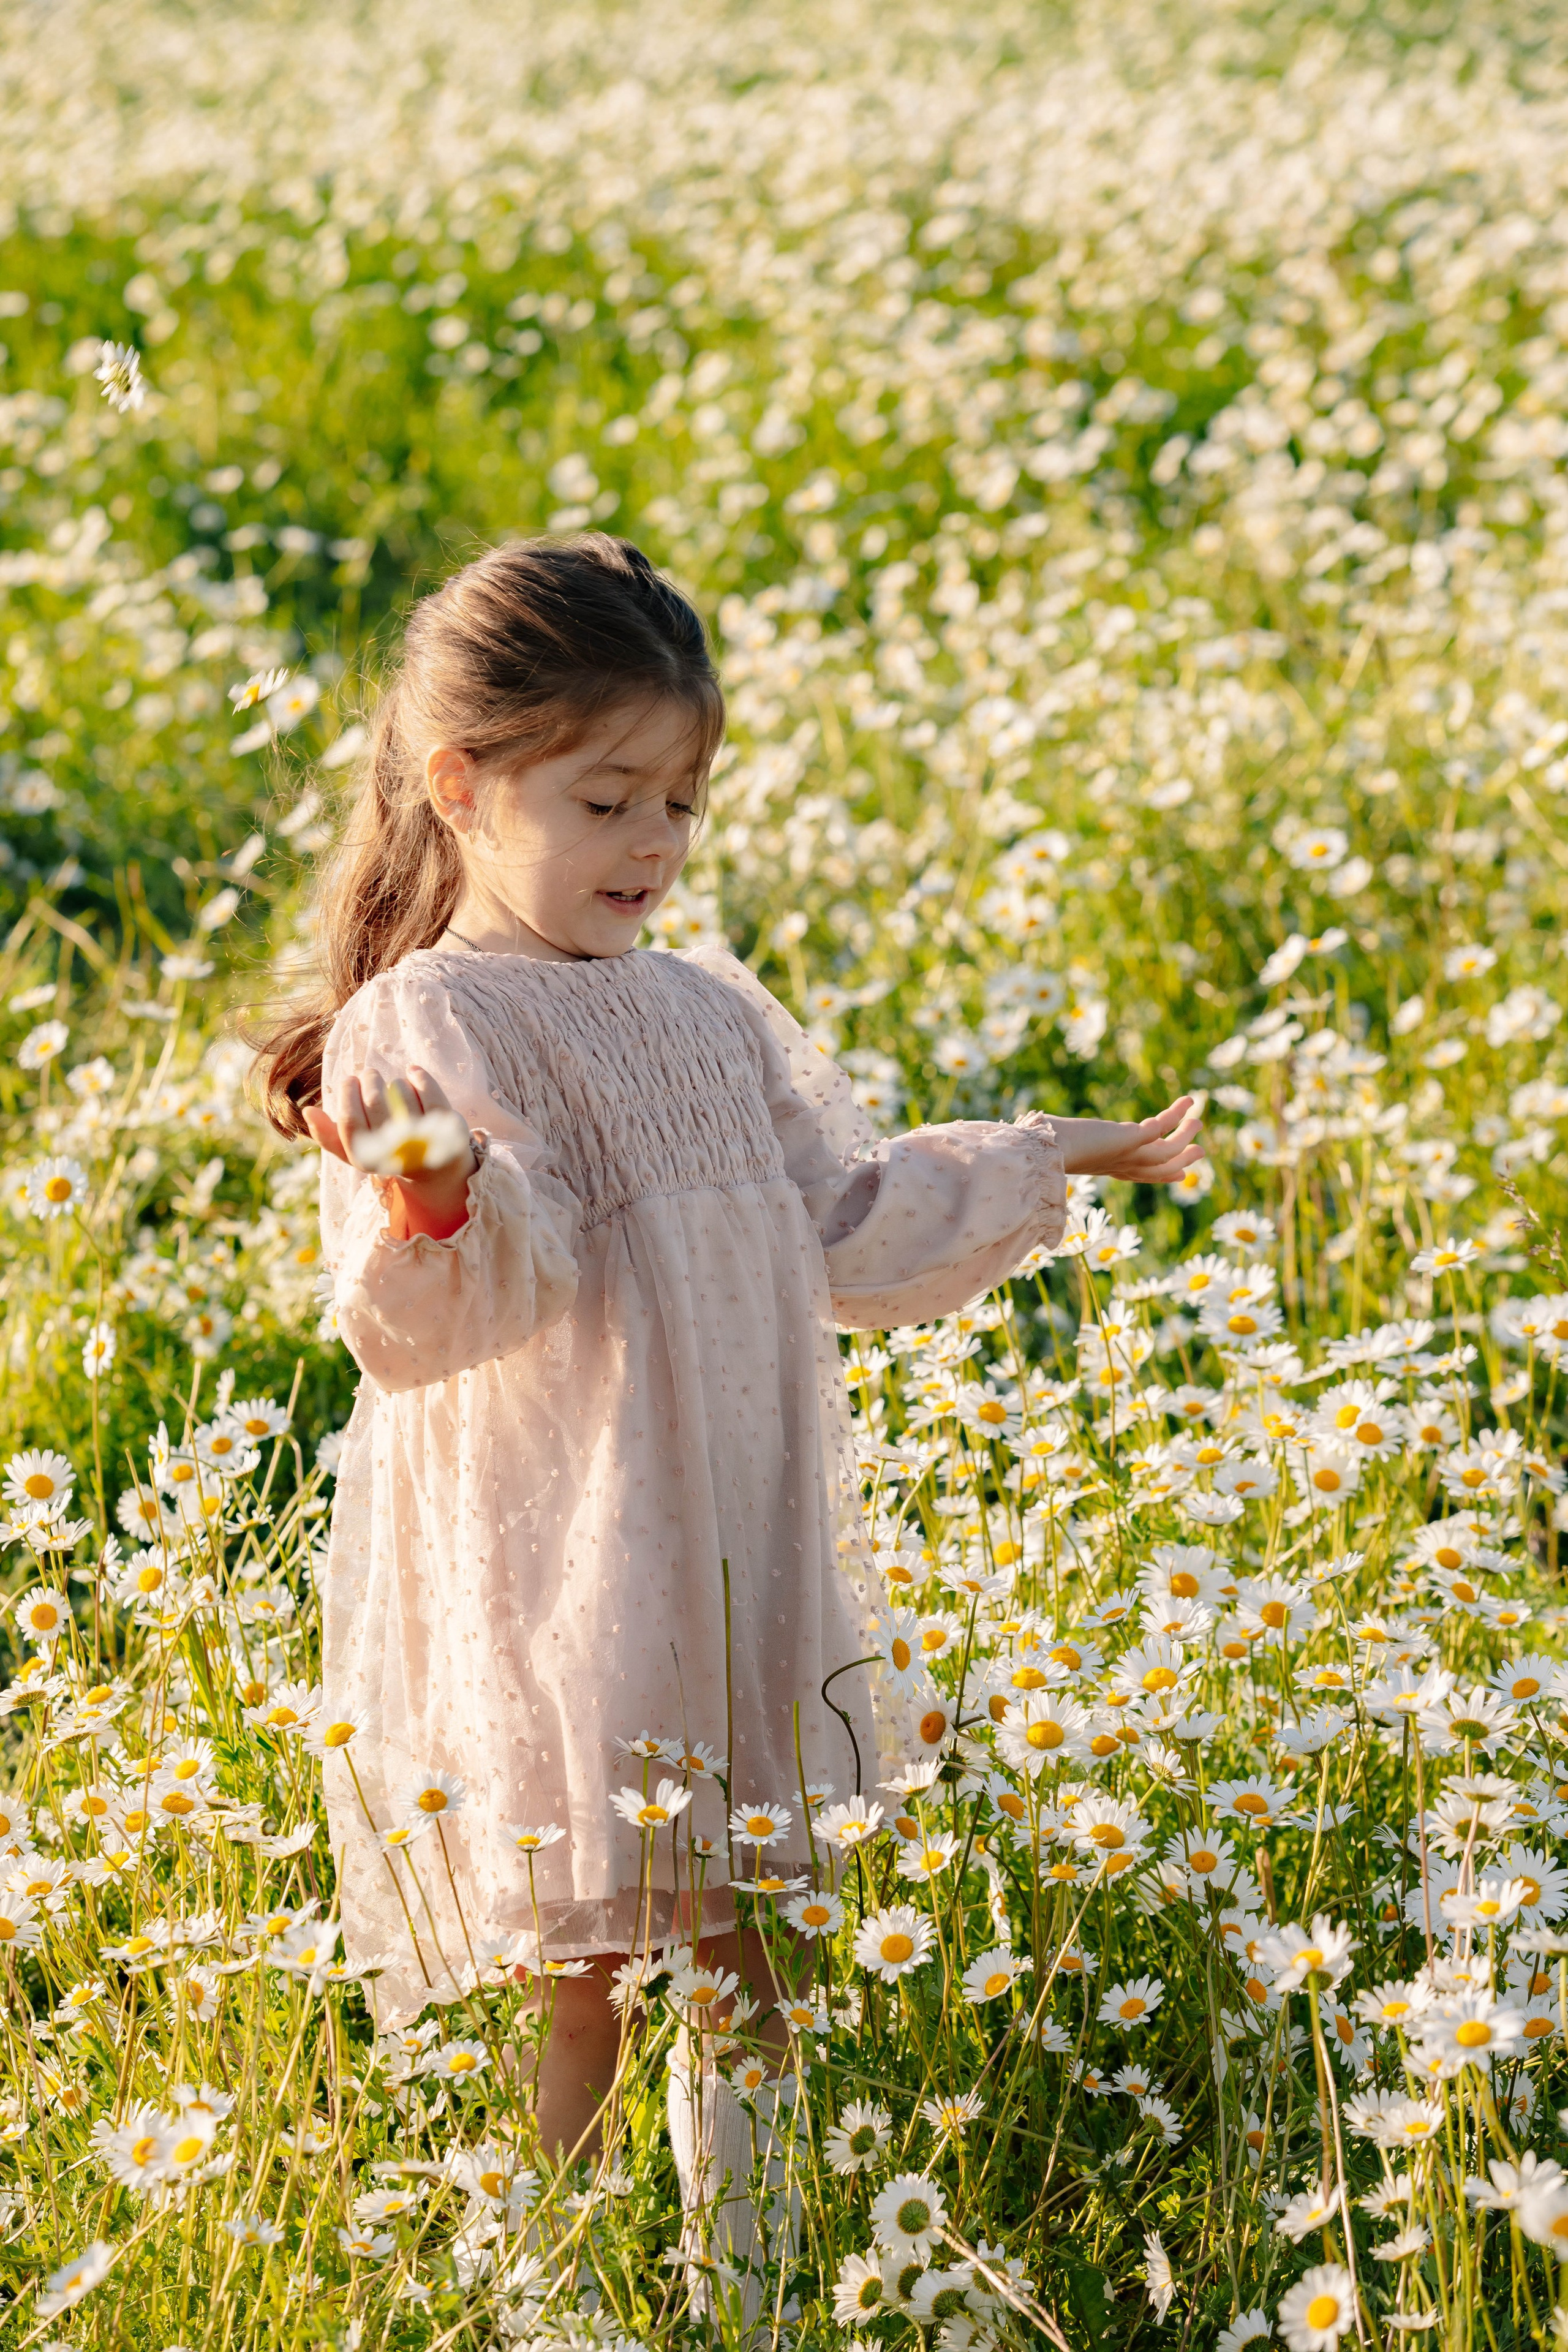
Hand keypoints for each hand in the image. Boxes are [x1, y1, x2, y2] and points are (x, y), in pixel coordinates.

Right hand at [304, 1066, 475, 1240]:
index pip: (351, 1121)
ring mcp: (424, 1139)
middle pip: (375, 1102)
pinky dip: (418, 1076)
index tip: (349, 1080)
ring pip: (401, 1092)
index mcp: (369, 1160)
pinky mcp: (447, 1127)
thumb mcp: (357, 1153)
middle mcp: (396, 1152)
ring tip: (393, 1085)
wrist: (436, 1170)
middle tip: (369, 1074)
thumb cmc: (388, 1154)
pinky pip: (429, 1091)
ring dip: (395, 1083)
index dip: (347, 1094)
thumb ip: (330, 1137)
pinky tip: (412, 1072)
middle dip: (369, 1080)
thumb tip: (307, 1111)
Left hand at [1053, 1095, 1204, 1184]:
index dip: (1163, 1175)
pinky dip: (1176, 1114)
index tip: (1180, 1173)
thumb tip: (1050, 1129)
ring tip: (1198, 1120)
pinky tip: (1187, 1101)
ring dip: (1185, 1136)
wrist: (1041, 1152)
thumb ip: (1072, 1142)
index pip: (1141, 1176)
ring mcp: (1128, 1155)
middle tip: (1200, 1151)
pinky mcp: (1130, 1140)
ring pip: (1168, 1151)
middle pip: (1161, 1170)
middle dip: (1182, 1160)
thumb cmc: (1043, 1148)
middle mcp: (1122, 1166)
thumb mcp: (1065, 1145)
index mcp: (1108, 1168)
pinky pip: (1162, 1128)